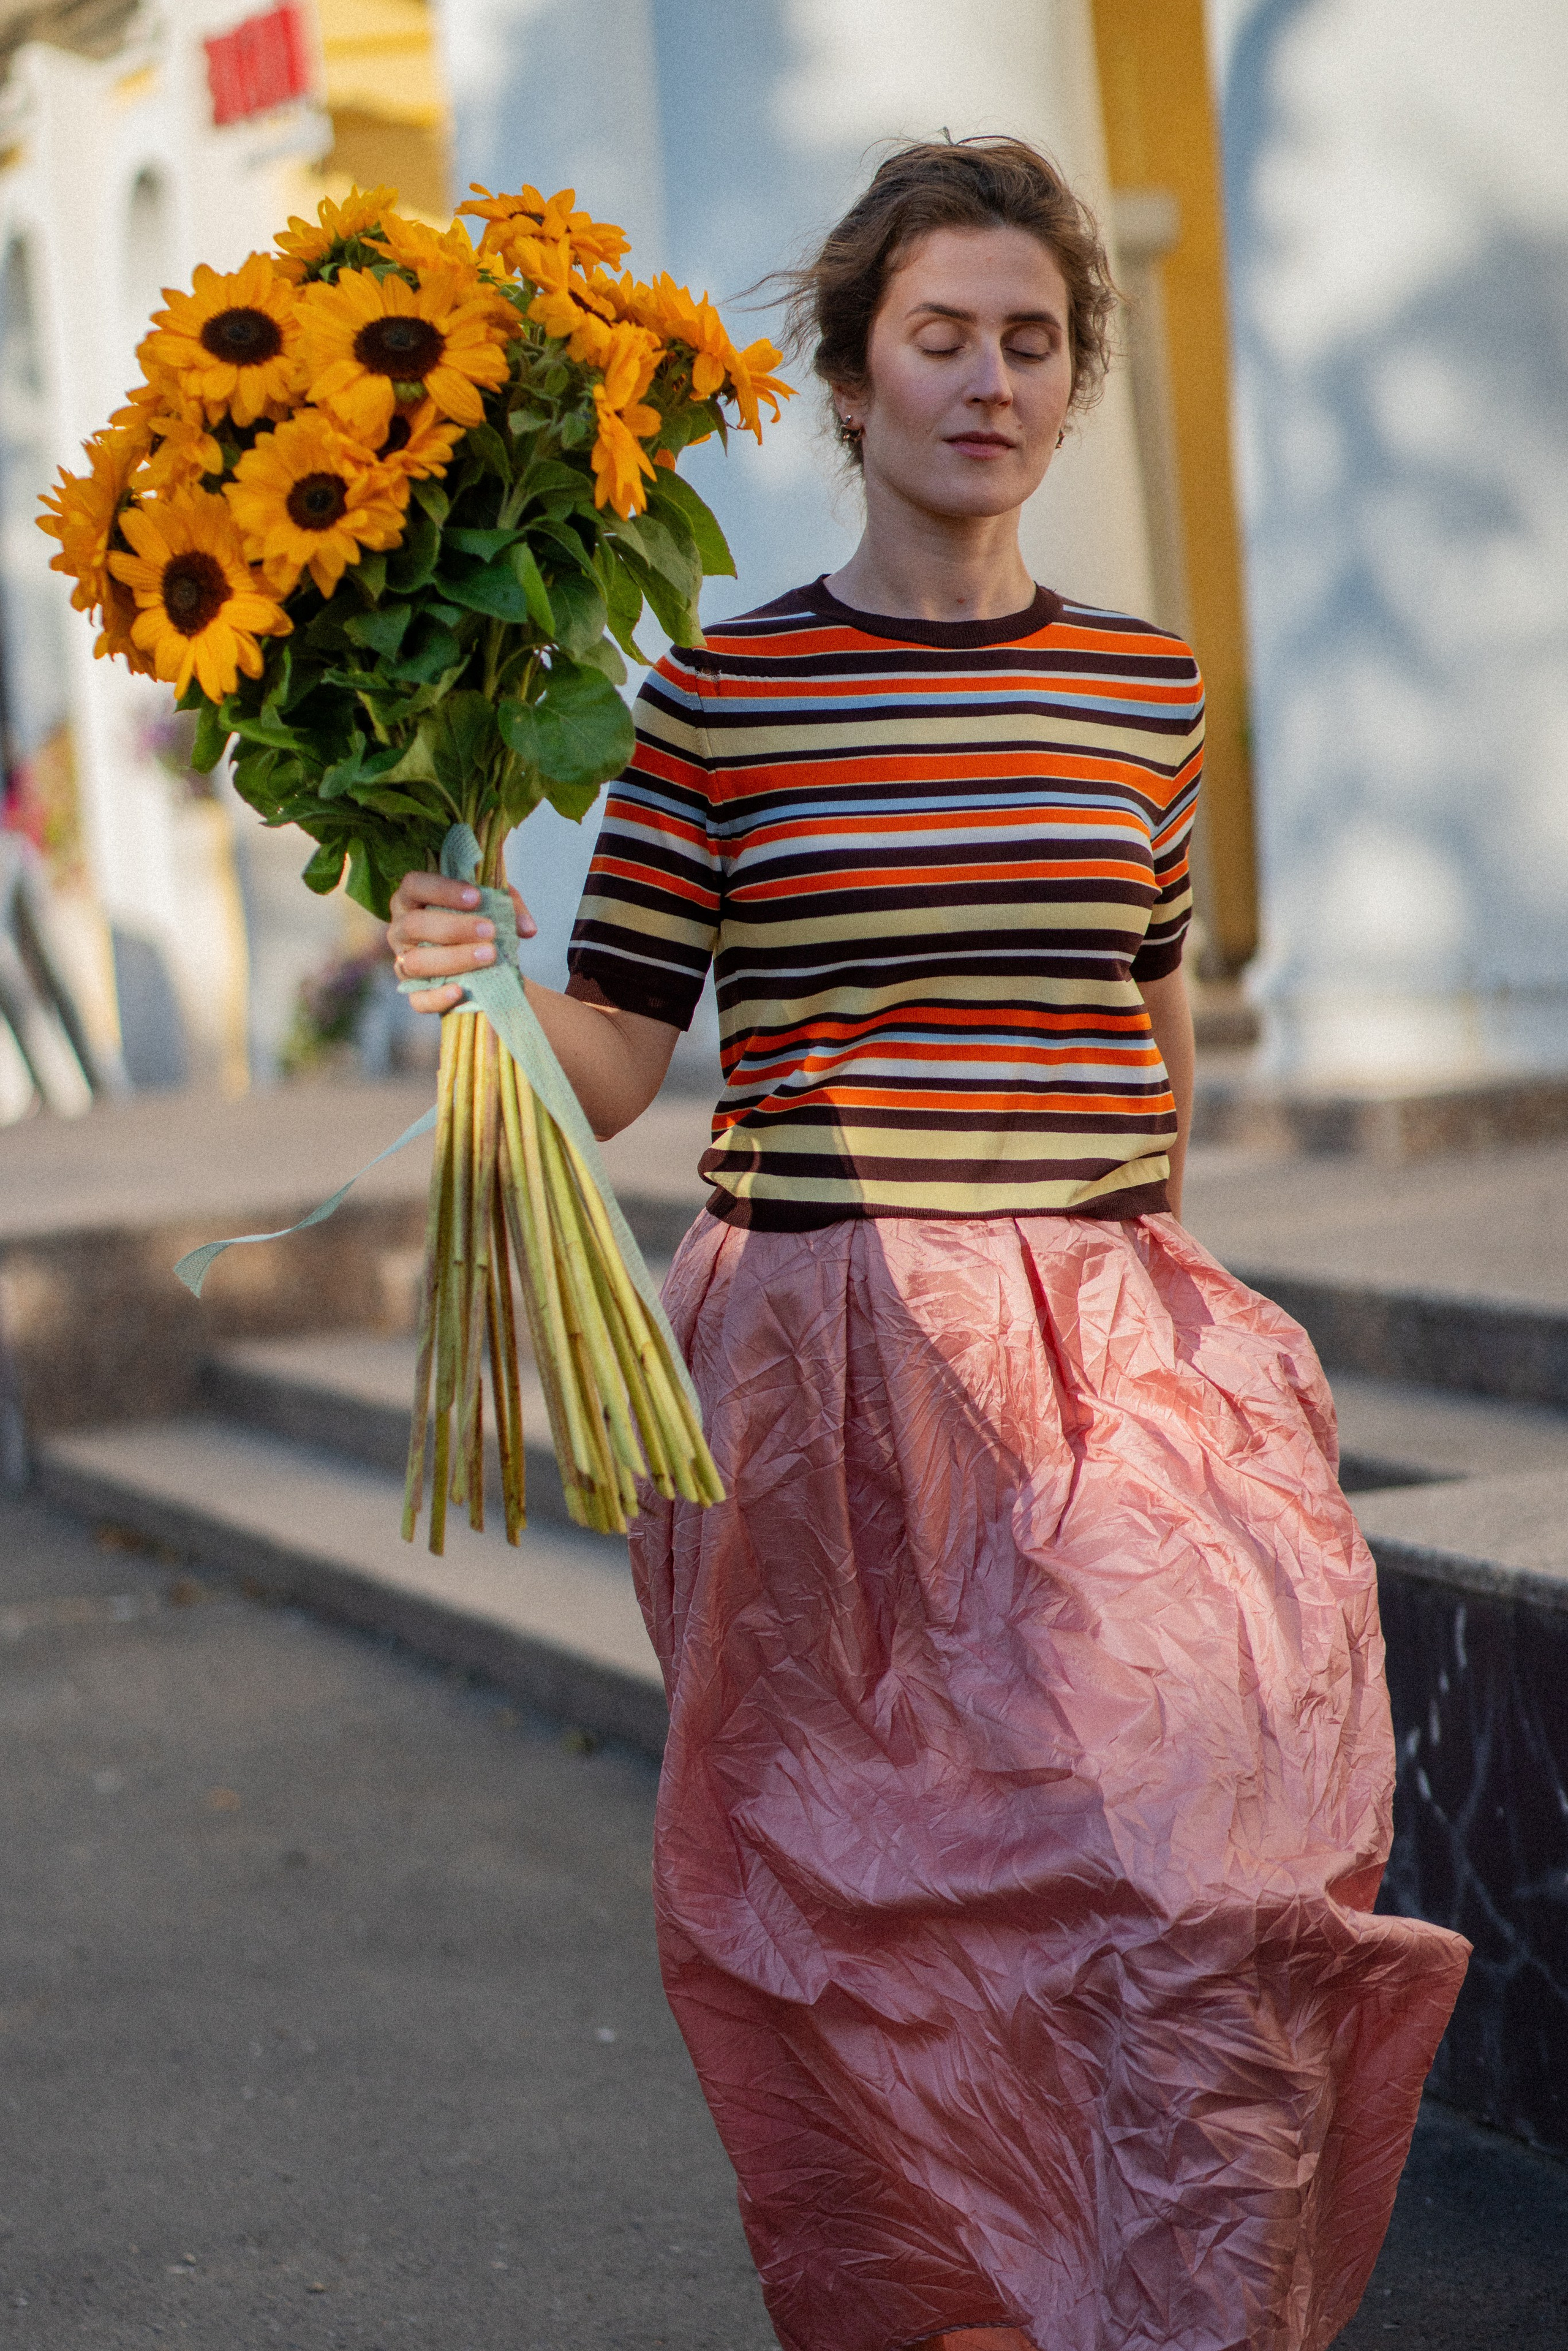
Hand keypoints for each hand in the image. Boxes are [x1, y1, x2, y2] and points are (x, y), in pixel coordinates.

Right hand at [387, 870, 536, 1014]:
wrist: (477, 959)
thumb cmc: (477, 922)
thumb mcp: (493, 905)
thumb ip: (509, 907)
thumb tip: (527, 928)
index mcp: (412, 898)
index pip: (415, 885)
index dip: (442, 889)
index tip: (476, 897)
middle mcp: (400, 928)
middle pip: (415, 925)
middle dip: (454, 928)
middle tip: (489, 931)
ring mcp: (402, 961)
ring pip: (415, 962)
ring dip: (453, 959)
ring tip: (488, 956)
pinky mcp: (413, 991)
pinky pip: (418, 998)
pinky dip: (438, 996)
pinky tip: (460, 991)